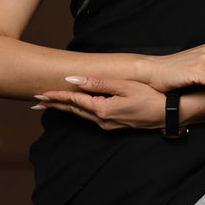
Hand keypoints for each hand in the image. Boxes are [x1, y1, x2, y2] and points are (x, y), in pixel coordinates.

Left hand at [32, 76, 164, 129]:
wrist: (169, 114)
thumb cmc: (151, 97)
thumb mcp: (125, 86)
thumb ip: (98, 83)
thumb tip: (74, 80)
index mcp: (102, 110)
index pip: (74, 100)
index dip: (56, 96)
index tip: (40, 93)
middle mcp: (102, 120)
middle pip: (72, 110)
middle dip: (53, 104)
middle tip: (35, 101)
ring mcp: (108, 124)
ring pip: (80, 114)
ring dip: (63, 108)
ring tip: (48, 104)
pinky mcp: (114, 124)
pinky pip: (89, 116)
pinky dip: (77, 110)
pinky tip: (74, 108)